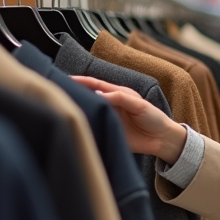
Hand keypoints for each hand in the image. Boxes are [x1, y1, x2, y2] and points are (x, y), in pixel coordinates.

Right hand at [70, 75, 186, 161]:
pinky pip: (94, 127)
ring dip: (77, 109)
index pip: (95, 84)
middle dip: (74, 93)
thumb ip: (119, 98)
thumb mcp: (139, 105)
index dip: (81, 81)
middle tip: (57, 91)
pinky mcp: (108, 132)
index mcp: (117, 93)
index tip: (65, 79)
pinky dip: (84, 125)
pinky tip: (74, 125)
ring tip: (61, 107)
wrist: (162, 140)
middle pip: (88, 97)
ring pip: (89, 112)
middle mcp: (110, 105)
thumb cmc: (154, 118)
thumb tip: (98, 95)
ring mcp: (108, 118)